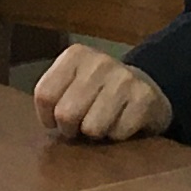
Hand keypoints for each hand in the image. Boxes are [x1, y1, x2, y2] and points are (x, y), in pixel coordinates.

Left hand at [31, 47, 172, 143]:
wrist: (145, 87)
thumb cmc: (99, 91)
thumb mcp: (72, 83)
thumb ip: (53, 96)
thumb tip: (48, 122)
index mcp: (76, 55)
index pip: (44, 95)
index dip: (47, 117)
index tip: (56, 120)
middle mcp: (100, 61)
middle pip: (66, 114)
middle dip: (71, 129)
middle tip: (81, 125)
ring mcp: (124, 78)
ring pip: (92, 127)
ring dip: (95, 134)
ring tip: (103, 122)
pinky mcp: (145, 97)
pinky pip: (117, 133)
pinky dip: (117, 136)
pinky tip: (122, 122)